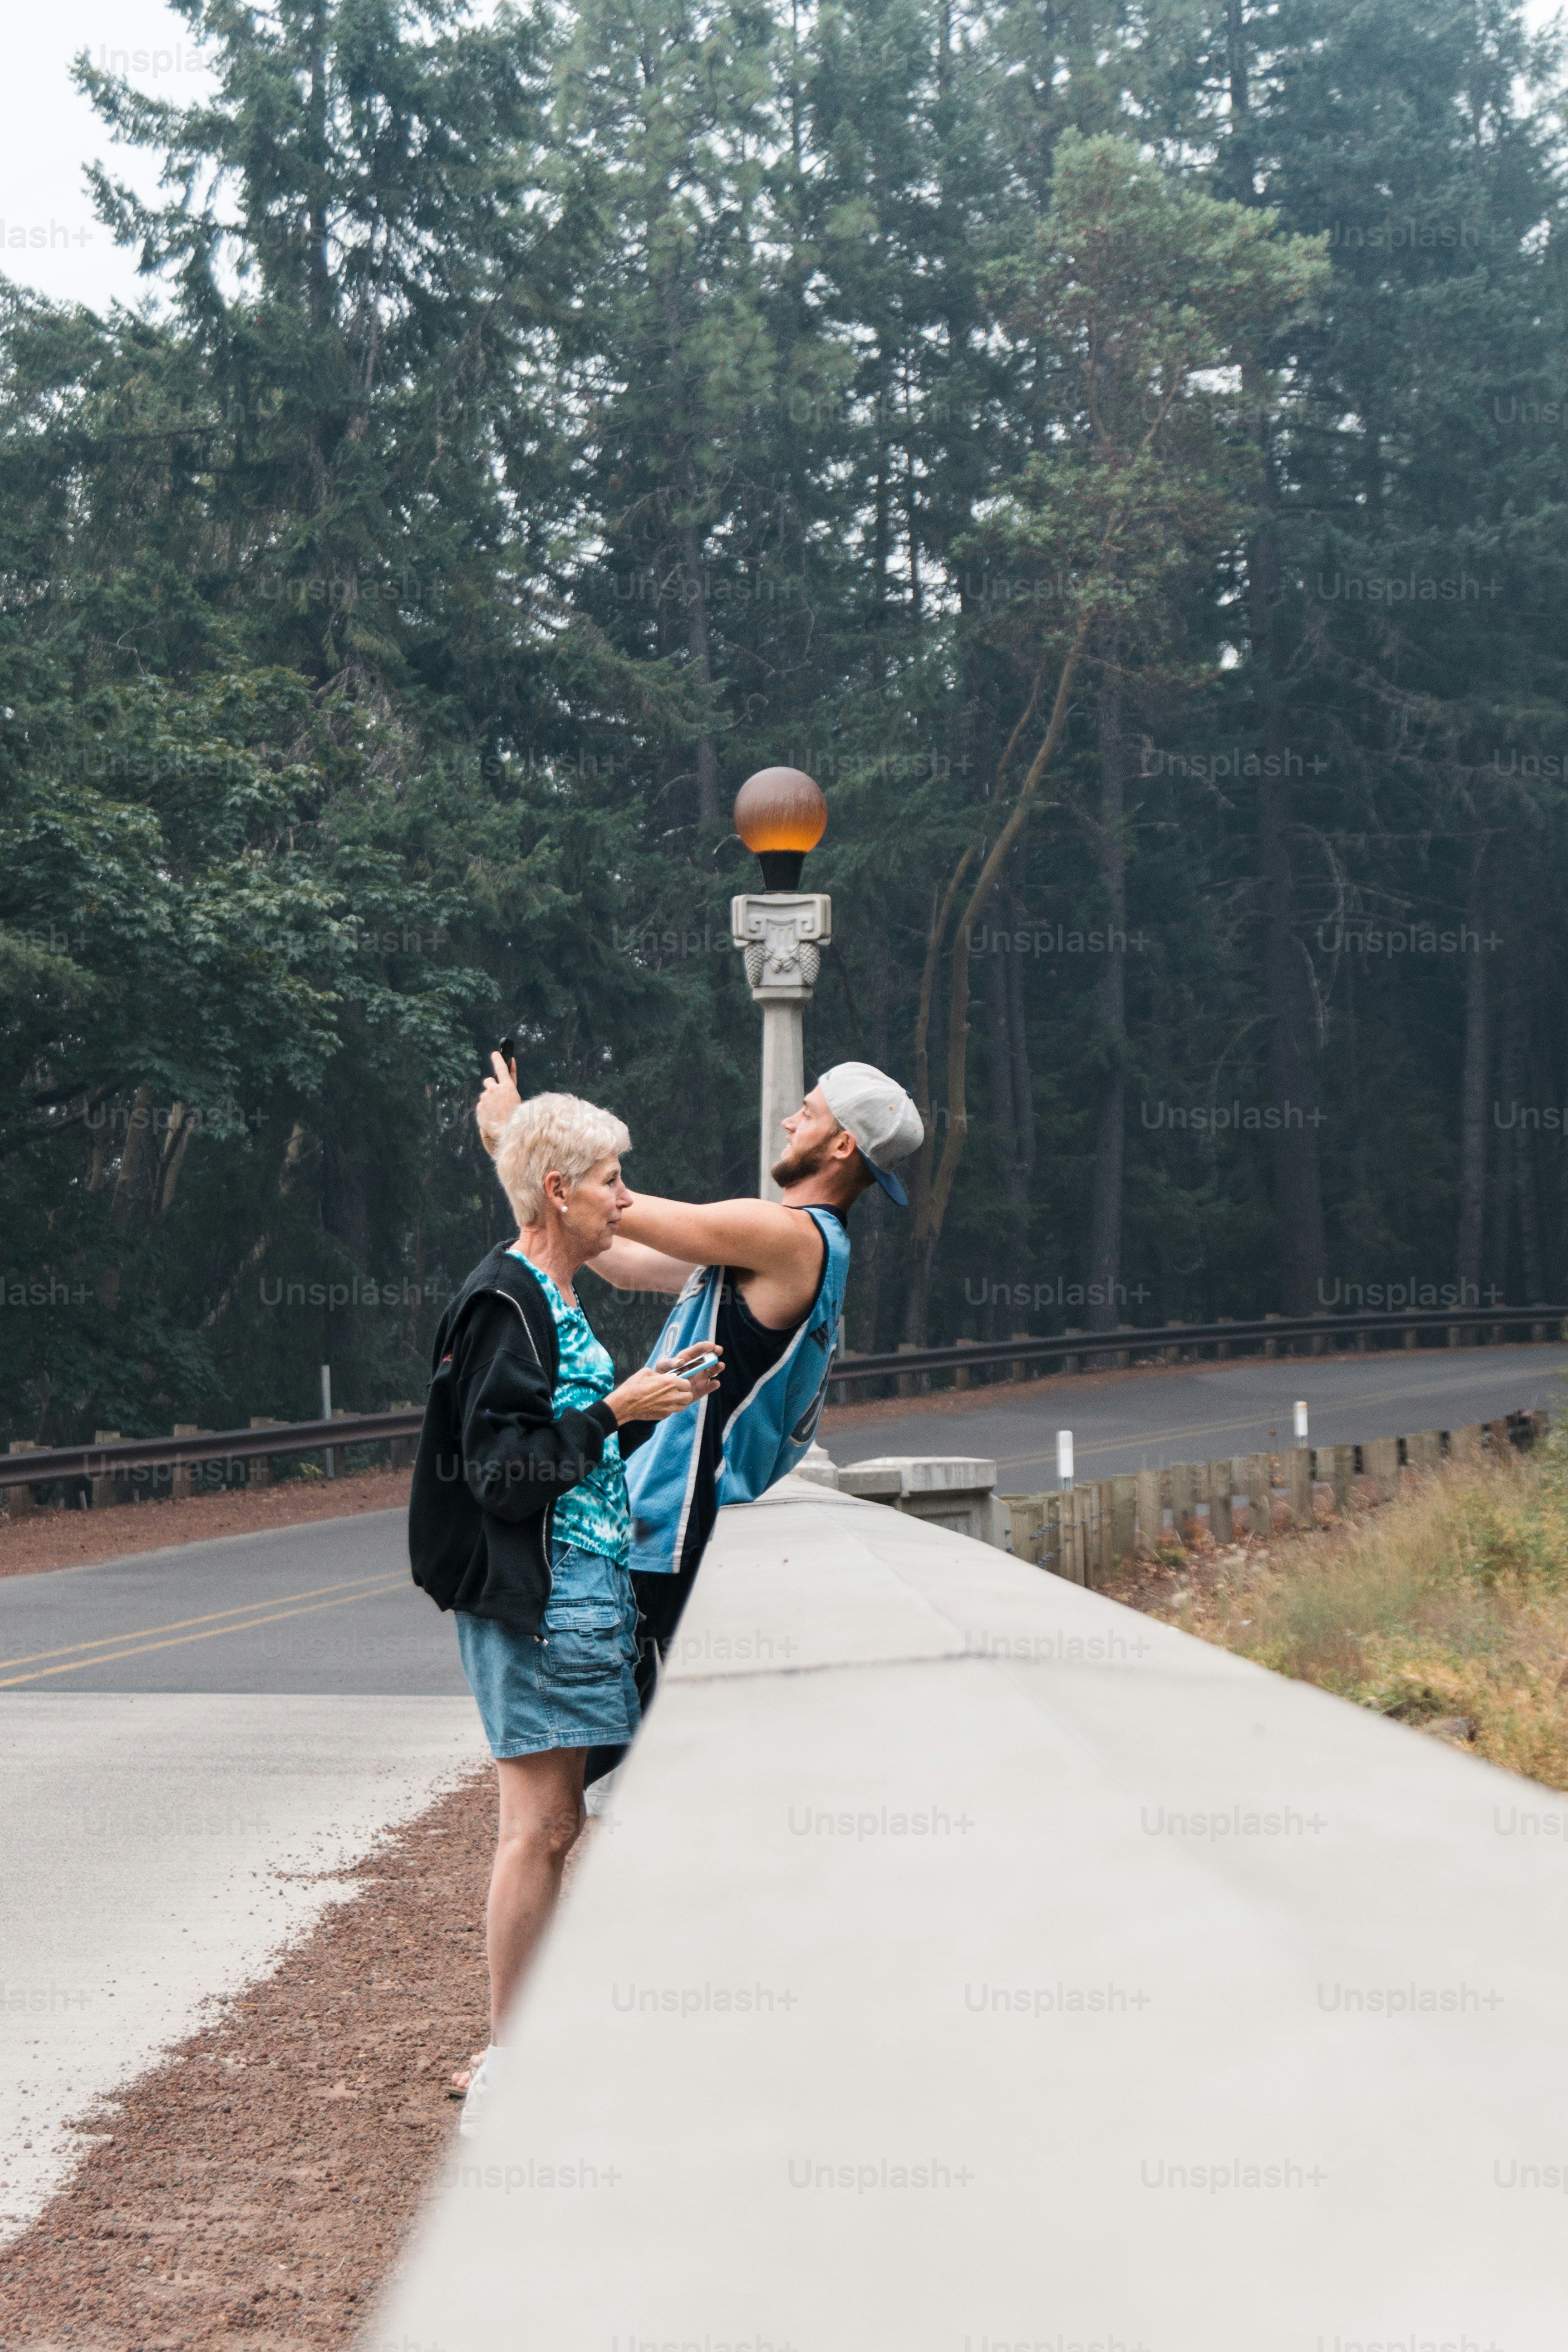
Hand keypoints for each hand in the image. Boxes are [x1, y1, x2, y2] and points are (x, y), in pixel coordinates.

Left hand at [477, 1051, 520, 1156]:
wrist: (506, 1132)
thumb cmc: (516, 1117)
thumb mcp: (517, 1099)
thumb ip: (509, 1086)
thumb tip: (504, 1075)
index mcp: (507, 1086)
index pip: (501, 1067)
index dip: (498, 1059)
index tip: (495, 1053)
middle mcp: (494, 1089)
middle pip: (489, 1081)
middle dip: (491, 1086)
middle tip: (496, 1096)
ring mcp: (486, 1098)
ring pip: (485, 1095)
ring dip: (489, 1100)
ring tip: (496, 1111)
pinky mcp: (479, 1107)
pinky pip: (481, 1105)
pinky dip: (485, 1109)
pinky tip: (491, 1116)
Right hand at [605, 1354, 719, 1425]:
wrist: (625, 1404)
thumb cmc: (633, 1386)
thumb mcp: (646, 1372)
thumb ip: (660, 1374)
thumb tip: (665, 1376)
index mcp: (670, 1382)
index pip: (687, 1384)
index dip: (683, 1383)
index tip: (677, 1383)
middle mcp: (673, 1395)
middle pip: (689, 1396)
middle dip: (684, 1393)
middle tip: (676, 1391)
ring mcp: (669, 1407)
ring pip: (683, 1406)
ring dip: (680, 1402)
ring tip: (671, 1399)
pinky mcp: (664, 1415)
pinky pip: (673, 1412)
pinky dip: (671, 1408)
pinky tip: (662, 1404)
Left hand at [653, 1342, 723, 1396]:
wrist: (663, 1391)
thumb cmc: (662, 1374)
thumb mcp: (662, 1366)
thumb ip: (670, 1362)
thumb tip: (682, 1362)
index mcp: (688, 1357)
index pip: (698, 1349)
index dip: (706, 1346)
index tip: (711, 1345)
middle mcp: (697, 1365)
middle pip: (709, 1357)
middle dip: (715, 1353)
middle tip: (718, 1350)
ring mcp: (701, 1377)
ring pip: (713, 1370)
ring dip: (718, 1367)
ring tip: (720, 1365)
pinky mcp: (702, 1388)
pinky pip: (711, 1386)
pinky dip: (714, 1384)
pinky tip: (715, 1383)